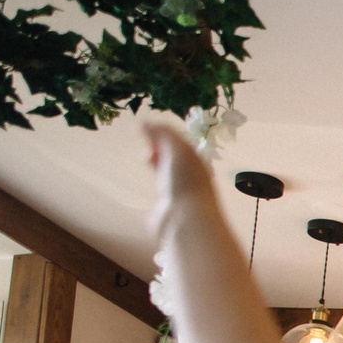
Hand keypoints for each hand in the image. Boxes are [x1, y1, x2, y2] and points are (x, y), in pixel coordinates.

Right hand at [142, 120, 218, 245]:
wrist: (185, 220)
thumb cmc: (186, 183)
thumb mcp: (178, 150)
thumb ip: (163, 134)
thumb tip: (145, 122)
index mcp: (197, 163)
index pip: (182, 144)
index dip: (166, 134)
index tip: (149, 128)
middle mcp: (191, 177)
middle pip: (176, 157)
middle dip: (162, 148)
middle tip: (148, 140)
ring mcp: (179, 192)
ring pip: (169, 172)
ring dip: (158, 162)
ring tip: (147, 157)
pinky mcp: (168, 205)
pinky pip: (162, 188)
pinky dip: (155, 180)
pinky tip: (150, 181)